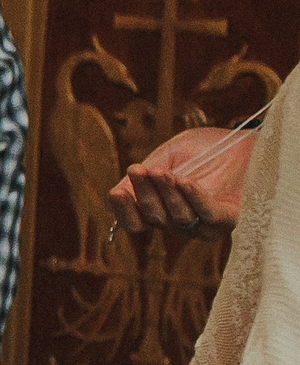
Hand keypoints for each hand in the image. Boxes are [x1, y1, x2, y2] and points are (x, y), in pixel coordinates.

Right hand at [108, 127, 246, 237]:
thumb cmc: (209, 148)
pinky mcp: (231, 218)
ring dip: (167, 195)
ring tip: (164, 172)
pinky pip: (207, 215)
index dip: (123, 212)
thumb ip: (147, 174)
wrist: (248, 140)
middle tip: (140, 170)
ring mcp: (205, 224)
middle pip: (153, 219)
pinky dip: (194, 199)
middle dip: (143, 194)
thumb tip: (118, 192)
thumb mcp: (170, 155)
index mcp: (162, 208)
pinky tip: (185, 181)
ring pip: (177, 219)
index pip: (135, 223)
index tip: (116, 192)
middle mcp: (181, 222)